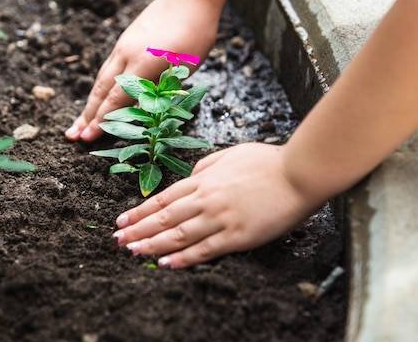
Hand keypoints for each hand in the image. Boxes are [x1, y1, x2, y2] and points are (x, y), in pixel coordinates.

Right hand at [65, 0, 219, 141]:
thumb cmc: (195, 33)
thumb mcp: (184, 66)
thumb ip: (162, 86)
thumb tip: (144, 108)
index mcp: (144, 63)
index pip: (117, 98)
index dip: (103, 120)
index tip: (89, 136)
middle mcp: (127, 55)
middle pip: (102, 91)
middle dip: (87, 116)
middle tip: (73, 136)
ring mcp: (122, 47)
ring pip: (101, 80)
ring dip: (89, 104)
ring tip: (78, 123)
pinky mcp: (124, 41)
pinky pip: (107, 69)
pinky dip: (99, 88)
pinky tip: (95, 99)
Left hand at [111, 143, 321, 267]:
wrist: (299, 173)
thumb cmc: (268, 161)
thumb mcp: (230, 154)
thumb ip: (206, 167)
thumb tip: (190, 177)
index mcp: (204, 179)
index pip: (164, 198)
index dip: (140, 211)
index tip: (122, 219)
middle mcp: (206, 199)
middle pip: (164, 218)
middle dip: (138, 229)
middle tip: (118, 240)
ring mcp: (221, 218)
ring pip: (178, 235)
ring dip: (152, 245)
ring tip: (133, 252)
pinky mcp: (238, 236)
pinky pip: (205, 250)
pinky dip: (183, 258)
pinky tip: (166, 264)